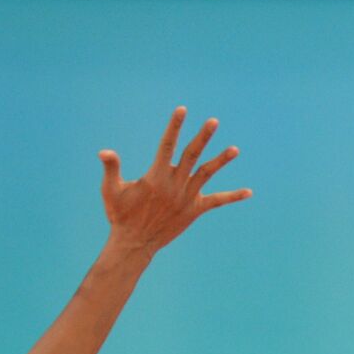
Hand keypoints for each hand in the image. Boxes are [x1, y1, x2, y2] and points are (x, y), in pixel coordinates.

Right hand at [99, 107, 251, 258]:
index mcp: (156, 176)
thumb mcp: (111, 191)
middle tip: (213, 121)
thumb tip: (104, 152)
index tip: (181, 110)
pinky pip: (216, 201)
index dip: (174, 126)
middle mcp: (174, 184)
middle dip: (202, 137)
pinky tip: (249, 192)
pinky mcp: (195, 210)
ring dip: (221, 161)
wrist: (134, 243)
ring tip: (236, 149)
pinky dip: (232, 196)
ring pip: (206, 174)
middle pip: (191, 155)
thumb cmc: (121, 215)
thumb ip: (111, 170)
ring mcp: (187, 197)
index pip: (167, 145)